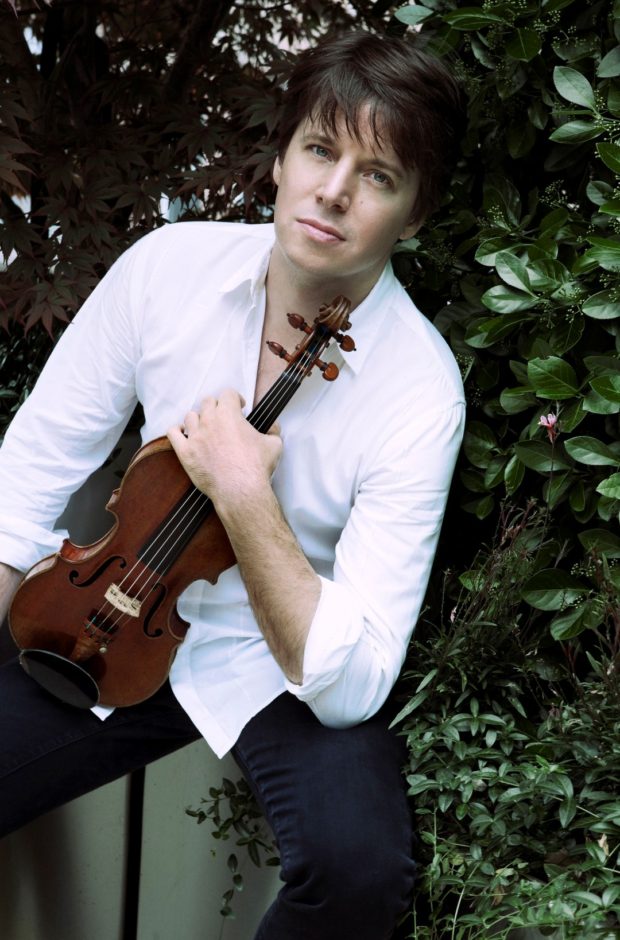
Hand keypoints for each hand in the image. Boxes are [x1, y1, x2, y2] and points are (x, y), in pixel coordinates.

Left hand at [167, 389, 281, 507]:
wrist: (240, 490)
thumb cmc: (256, 467)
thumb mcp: (274, 445)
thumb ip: (273, 431)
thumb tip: (274, 427)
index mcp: (229, 414)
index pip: (227, 394)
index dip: (235, 399)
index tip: (239, 407)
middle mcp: (209, 421)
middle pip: (207, 402)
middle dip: (216, 407)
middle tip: (223, 418)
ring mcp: (195, 436)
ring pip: (190, 416)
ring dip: (198, 419)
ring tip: (205, 427)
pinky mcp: (185, 452)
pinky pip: (173, 434)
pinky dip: (177, 431)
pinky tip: (184, 434)